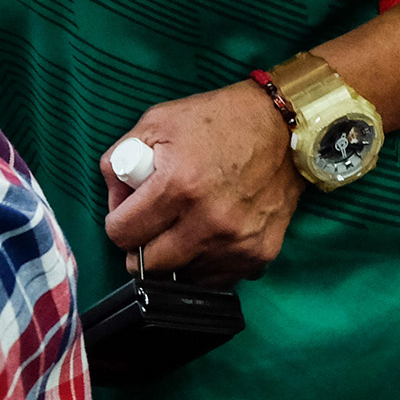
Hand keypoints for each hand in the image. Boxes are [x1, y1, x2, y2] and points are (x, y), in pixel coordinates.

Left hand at [100, 80, 306, 281]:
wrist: (285, 126)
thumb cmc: (218, 121)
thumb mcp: (156, 122)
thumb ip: (120, 159)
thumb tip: (113, 200)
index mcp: (177, 186)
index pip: (122, 235)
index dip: (118, 223)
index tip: (128, 214)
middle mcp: (208, 221)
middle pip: (150, 265)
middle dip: (143, 245)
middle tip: (153, 223)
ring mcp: (237, 242)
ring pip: (183, 276)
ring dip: (177, 256)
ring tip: (186, 224)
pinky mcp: (260, 253)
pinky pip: (218, 278)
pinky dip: (208, 262)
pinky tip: (211, 234)